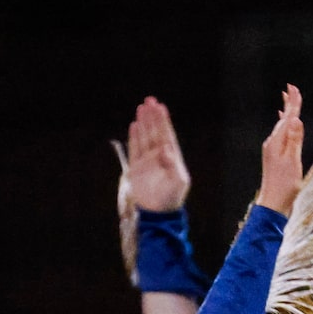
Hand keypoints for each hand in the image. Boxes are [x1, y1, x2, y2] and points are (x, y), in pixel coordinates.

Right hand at [121, 96, 188, 210]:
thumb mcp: (178, 181)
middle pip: (155, 131)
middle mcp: (159, 156)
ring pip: (144, 137)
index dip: (163, 120)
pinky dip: (134, 137)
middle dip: (153, 116)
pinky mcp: (136, 168)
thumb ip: (173, 164)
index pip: (166, 134)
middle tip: (149, 100)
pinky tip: (134, 125)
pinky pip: (134, 148)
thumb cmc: (171, 198)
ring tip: (141, 108)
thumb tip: (166, 148)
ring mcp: (147, 161)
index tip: (160, 107)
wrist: (157, 213)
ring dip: (143, 123)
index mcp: (171, 157)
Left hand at [254, 86, 303, 212]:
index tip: (293, 88)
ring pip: (281, 127)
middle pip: (283, 119)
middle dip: (289, 104)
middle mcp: (272, 143)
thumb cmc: (284, 185)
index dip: (293, 103)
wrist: (273, 204)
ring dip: (286, 114)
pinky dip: (283, 127)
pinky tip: (283, 127)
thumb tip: (295, 120)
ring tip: (287, 102)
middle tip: (290, 89)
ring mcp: (272, 151)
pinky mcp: (274, 158)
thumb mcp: (292, 161)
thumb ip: (294, 140)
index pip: (287, 117)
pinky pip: (280, 136)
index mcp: (277, 142)